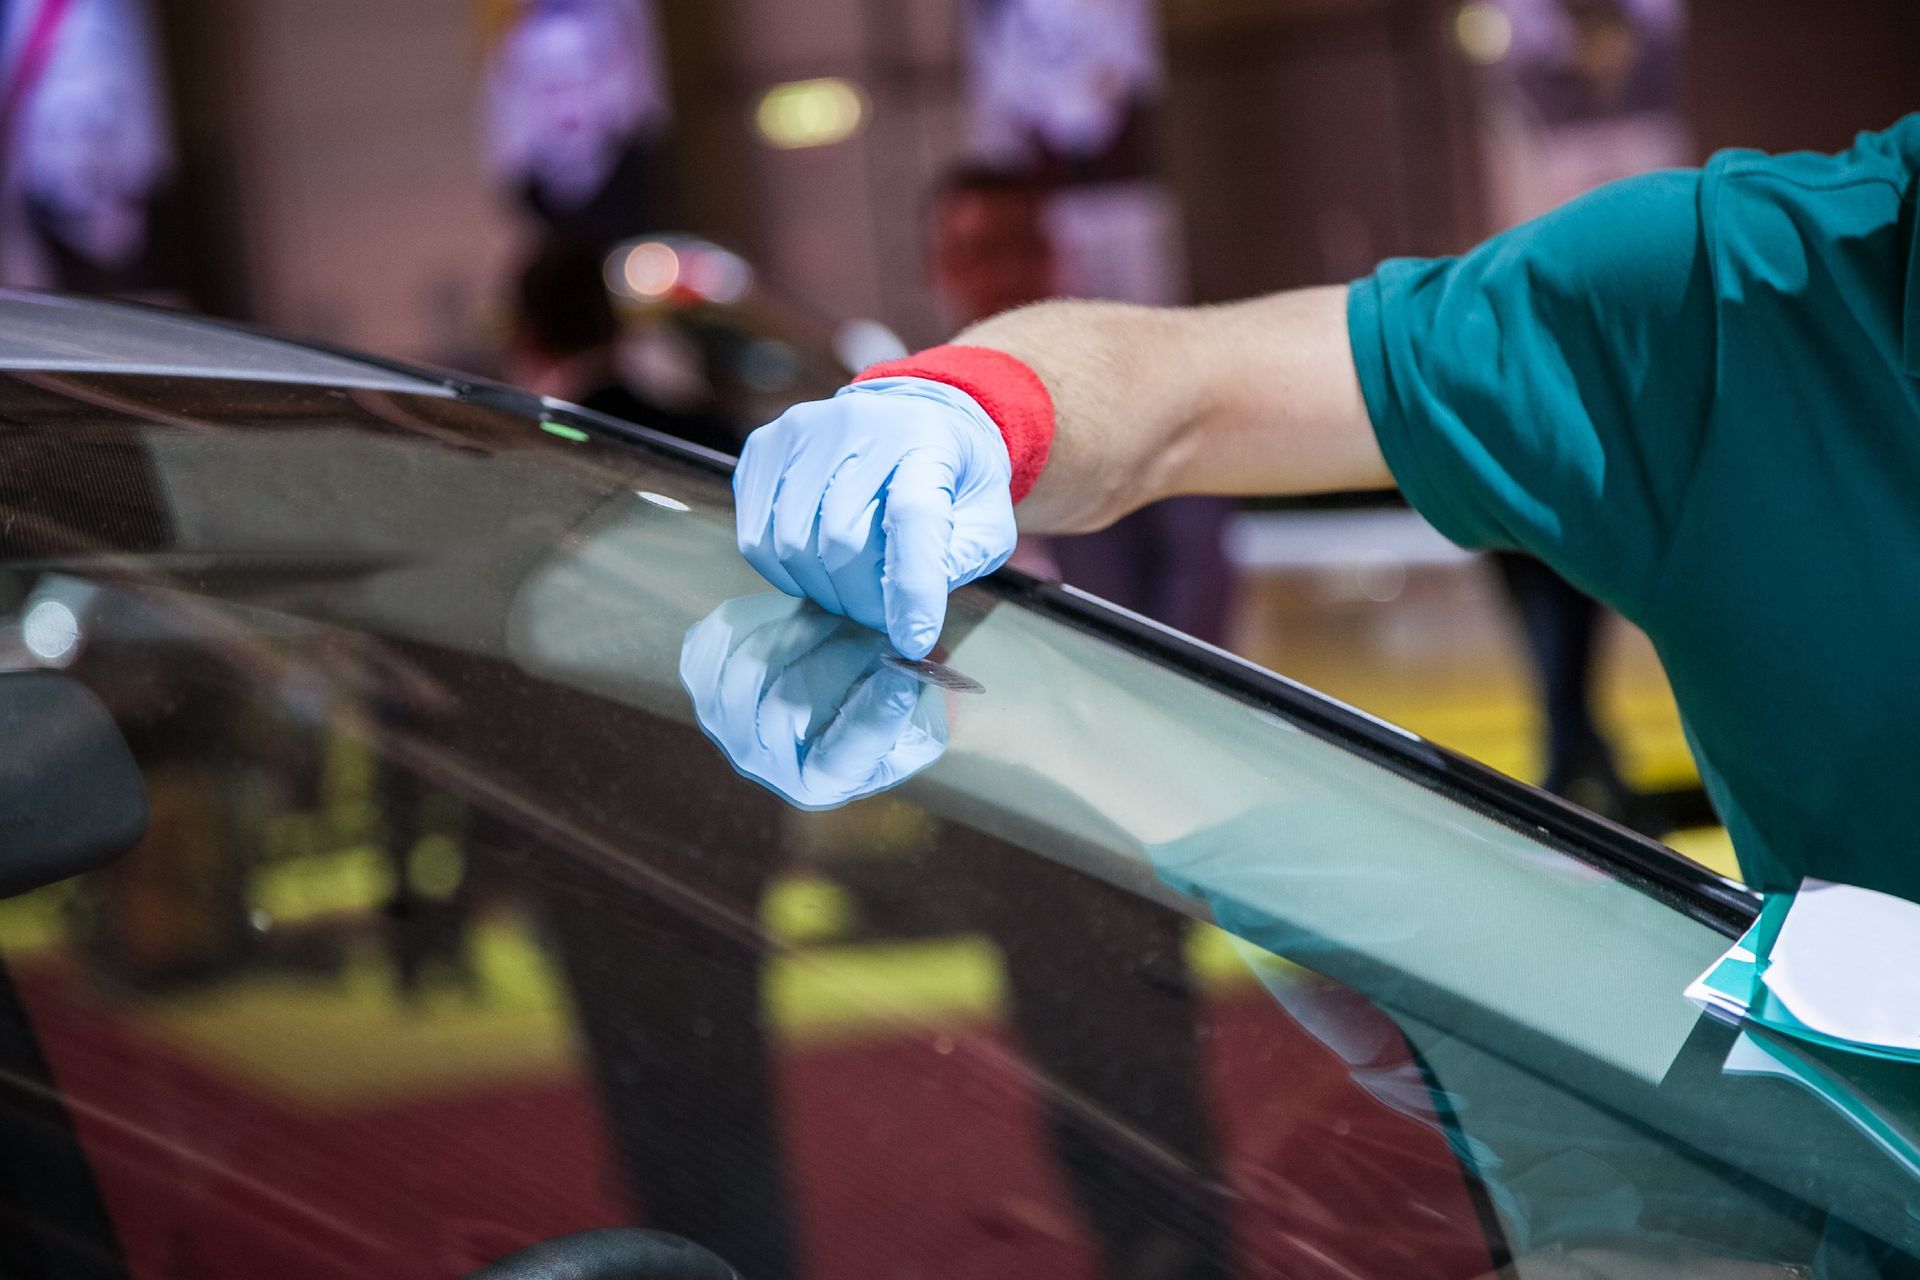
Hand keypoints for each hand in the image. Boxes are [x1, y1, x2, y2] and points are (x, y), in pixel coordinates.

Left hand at [678, 594, 949, 810]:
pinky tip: (797, 607)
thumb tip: (903, 673)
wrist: (829, 677)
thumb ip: (911, 707)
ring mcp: (724, 721)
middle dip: (840, 659)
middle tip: (877, 628)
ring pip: (750, 671)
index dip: (871, 718)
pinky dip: (759, 615)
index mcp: (819, 781)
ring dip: (803, 631)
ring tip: (842, 614)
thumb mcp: (916, 719)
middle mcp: (762, 761)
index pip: (838, 761)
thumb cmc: (880, 702)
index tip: (902, 676)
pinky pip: (718, 641)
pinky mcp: (703, 676)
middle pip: (787, 709)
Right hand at [733, 377, 1016, 658]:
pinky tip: (816, 567)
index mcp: (927, 439)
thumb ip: (960, 561)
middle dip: (862, 600)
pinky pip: (757, 539)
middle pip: (843, 541)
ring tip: (852, 588)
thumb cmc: (952, 477)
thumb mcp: (987, 518)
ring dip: (823, 590)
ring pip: (794, 546)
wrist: (911, 412)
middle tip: (882, 613)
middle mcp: (858, 424)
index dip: (910, 587)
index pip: (912, 516)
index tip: (912, 639)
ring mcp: (802, 433)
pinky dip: (787, 573)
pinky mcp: (763, 448)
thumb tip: (913, 621)